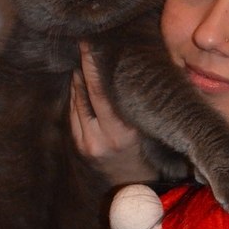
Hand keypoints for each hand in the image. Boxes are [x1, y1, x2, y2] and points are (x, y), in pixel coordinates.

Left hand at [70, 42, 157, 184]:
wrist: (137, 186)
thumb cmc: (154, 153)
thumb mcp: (151, 128)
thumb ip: (142, 103)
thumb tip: (140, 67)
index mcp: (122, 134)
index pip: (102, 93)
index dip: (93, 67)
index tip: (89, 44)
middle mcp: (100, 139)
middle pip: (86, 95)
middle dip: (84, 68)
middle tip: (84, 43)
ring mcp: (86, 144)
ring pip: (76, 103)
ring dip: (79, 80)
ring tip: (83, 58)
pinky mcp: (79, 146)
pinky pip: (74, 114)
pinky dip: (77, 96)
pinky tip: (81, 81)